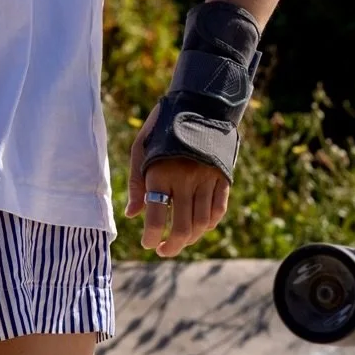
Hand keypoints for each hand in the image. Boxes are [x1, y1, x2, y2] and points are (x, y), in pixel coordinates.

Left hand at [126, 102, 230, 257]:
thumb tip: (132, 215)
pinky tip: (198, 226)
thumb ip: (135, 182)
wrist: (198, 105)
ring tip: (178, 240)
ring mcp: (206, 180)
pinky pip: (218, 211)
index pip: (156, 217)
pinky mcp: (222, 179)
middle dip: (172, 246)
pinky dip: (208, 224)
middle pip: (182, 228)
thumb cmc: (162, 128)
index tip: (148, 244)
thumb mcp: (141, 148)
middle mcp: (184, 179)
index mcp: (160, 172)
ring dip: (190, 238)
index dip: (152, 237)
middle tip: (163, 250)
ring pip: (202, 224)